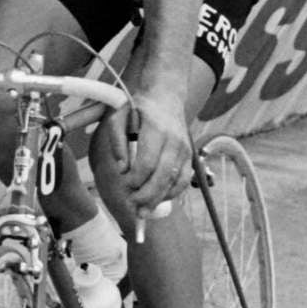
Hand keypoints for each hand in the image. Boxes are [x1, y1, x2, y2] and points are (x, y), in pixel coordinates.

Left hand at [102, 94, 193, 213]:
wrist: (166, 96)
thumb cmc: (138, 108)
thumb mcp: (119, 116)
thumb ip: (116, 140)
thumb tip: (121, 167)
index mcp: (157, 130)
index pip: (147, 162)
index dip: (136, 179)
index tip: (125, 184)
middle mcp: (175, 141)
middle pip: (163, 176)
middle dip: (147, 195)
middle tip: (133, 207)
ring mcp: (185, 149)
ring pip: (176, 181)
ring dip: (160, 198)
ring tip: (144, 211)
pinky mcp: (189, 155)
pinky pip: (184, 180)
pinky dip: (173, 193)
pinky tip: (159, 200)